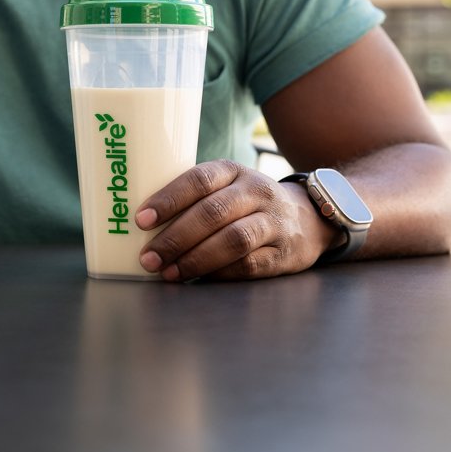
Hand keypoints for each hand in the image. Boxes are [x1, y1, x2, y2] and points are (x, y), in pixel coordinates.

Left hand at [134, 160, 341, 281]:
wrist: (309, 217)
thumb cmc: (248, 203)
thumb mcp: (227, 186)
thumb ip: (194, 199)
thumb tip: (144, 227)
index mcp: (232, 171)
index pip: (199, 179)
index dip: (169, 199)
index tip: (141, 219)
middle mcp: (255, 191)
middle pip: (212, 212)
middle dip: (176, 237)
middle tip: (149, 258)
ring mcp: (272, 222)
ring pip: (232, 239)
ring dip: (196, 258)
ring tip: (169, 273)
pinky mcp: (283, 253)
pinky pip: (248, 265)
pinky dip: (220, 273)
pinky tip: (199, 280)